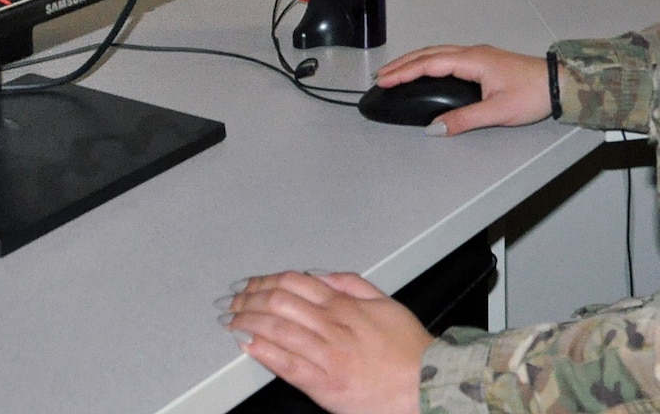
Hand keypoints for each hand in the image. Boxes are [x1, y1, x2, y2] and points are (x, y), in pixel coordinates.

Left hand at [221, 270, 431, 413]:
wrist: (427, 382)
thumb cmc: (408, 349)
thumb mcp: (385, 303)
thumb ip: (352, 285)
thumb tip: (322, 276)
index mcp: (345, 305)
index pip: (295, 283)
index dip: (266, 280)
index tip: (252, 284)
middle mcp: (333, 326)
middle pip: (280, 301)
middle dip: (250, 298)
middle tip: (234, 300)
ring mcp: (327, 355)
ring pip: (278, 328)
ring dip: (249, 320)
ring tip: (232, 319)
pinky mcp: (324, 383)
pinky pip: (286, 364)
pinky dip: (263, 351)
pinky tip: (247, 344)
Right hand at [375, 44, 550, 135]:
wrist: (558, 83)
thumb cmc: (532, 94)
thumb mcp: (497, 112)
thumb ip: (464, 120)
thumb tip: (435, 128)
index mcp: (473, 61)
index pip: (429, 64)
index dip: (405, 72)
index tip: (385, 80)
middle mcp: (473, 53)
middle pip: (429, 53)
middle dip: (403, 63)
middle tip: (382, 75)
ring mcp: (478, 55)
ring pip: (438, 53)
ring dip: (415, 60)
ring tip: (396, 71)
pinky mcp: (484, 61)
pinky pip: (448, 56)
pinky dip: (429, 61)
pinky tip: (426, 70)